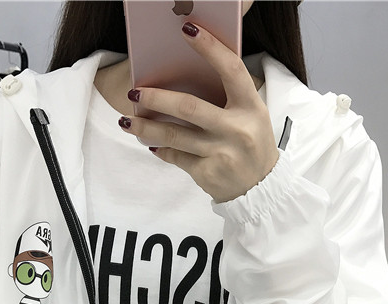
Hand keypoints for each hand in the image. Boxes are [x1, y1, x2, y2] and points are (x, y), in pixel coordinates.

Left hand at [118, 21, 279, 202]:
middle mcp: (237, 129)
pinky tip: (150, 143)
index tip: (188, 29)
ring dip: (145, 128)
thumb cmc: (252, 144)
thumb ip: (228, 96)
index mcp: (251, 107)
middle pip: (189, 107)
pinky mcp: (207, 173)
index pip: (231, 70)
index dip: (210, 48)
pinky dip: (161, 149)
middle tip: (135, 93)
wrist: (261, 189)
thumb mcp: (252, 115)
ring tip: (126, 122)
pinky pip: (176, 157)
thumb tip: (184, 75)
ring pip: (174, 135)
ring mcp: (221, 153)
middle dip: (157, 98)